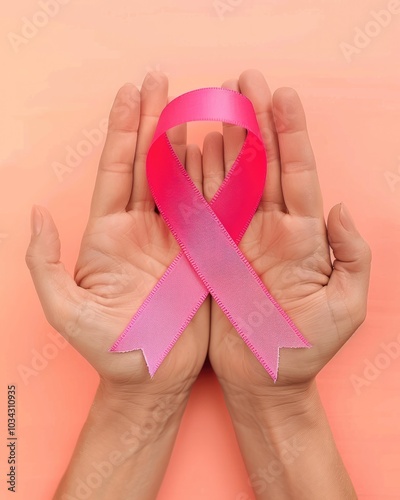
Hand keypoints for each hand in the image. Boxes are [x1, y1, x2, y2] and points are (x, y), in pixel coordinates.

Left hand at [25, 72, 208, 403]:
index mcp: (109, 233)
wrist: (149, 377)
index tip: (132, 91)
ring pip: (183, 179)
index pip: (117, 169)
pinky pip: (211, 210)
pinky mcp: (204, 252)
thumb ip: (45, 262)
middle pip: (150, 163)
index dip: (124, 129)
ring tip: (198, 102)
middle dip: (155, 119)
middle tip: (163, 80)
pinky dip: (217, 179)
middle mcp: (143, 228)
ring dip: (189, 141)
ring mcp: (176, 237)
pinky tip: (221, 149)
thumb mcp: (66, 310)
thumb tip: (36, 213)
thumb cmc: (107, 349)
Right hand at [206, 69, 370, 397]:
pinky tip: (192, 151)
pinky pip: (202, 210)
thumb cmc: (307, 349)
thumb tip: (338, 207)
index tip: (281, 95)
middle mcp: (270, 229)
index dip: (290, 132)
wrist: (266, 379)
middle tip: (244, 80)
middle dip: (255, 120)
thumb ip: (351, 256)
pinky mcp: (212, 253)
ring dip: (224, 142)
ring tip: (216, 105)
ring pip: (230, 180)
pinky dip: (196, 180)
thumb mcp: (345, 307)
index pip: (298, 172)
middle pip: (263, 164)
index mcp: (303, 236)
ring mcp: (239, 238)